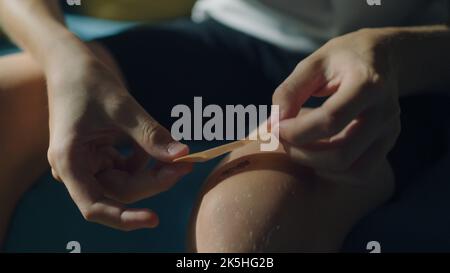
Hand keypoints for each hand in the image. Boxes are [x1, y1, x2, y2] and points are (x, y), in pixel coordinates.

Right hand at [46, 51, 191, 230]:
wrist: (72, 63)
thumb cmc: (89, 81)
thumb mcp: (123, 108)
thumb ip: (151, 136)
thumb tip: (183, 155)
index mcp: (69, 160)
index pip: (94, 206)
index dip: (124, 218)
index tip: (155, 219)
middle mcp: (75, 167)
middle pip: (119, 191)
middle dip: (153, 182)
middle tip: (185, 166)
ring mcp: (87, 162)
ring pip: (126, 182)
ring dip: (152, 173)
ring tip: (177, 157)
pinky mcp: (99, 155)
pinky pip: (126, 169)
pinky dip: (144, 161)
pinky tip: (153, 147)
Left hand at [273, 29, 400, 178]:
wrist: (382, 57)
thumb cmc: (342, 58)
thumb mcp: (313, 64)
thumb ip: (289, 92)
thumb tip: (271, 125)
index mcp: (367, 83)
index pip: (330, 120)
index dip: (296, 130)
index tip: (274, 127)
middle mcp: (385, 111)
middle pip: (340, 153)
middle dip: (301, 153)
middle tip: (283, 139)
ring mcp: (390, 130)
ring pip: (350, 168)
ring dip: (314, 165)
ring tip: (297, 146)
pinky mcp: (388, 143)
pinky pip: (360, 173)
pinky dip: (333, 172)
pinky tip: (317, 155)